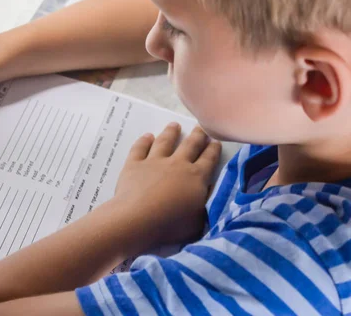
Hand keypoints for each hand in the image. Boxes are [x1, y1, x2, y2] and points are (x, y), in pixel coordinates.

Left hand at [113, 123, 220, 252]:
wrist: (139, 219)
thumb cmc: (171, 225)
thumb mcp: (198, 220)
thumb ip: (205, 203)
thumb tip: (209, 189)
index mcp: (196, 176)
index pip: (209, 159)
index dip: (213, 150)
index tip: (215, 141)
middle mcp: (178, 163)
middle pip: (190, 145)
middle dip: (197, 135)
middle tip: (201, 127)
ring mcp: (155, 161)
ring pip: (165, 142)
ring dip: (171, 133)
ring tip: (174, 125)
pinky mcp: (135, 164)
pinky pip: (140, 148)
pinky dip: (144, 141)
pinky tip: (147, 136)